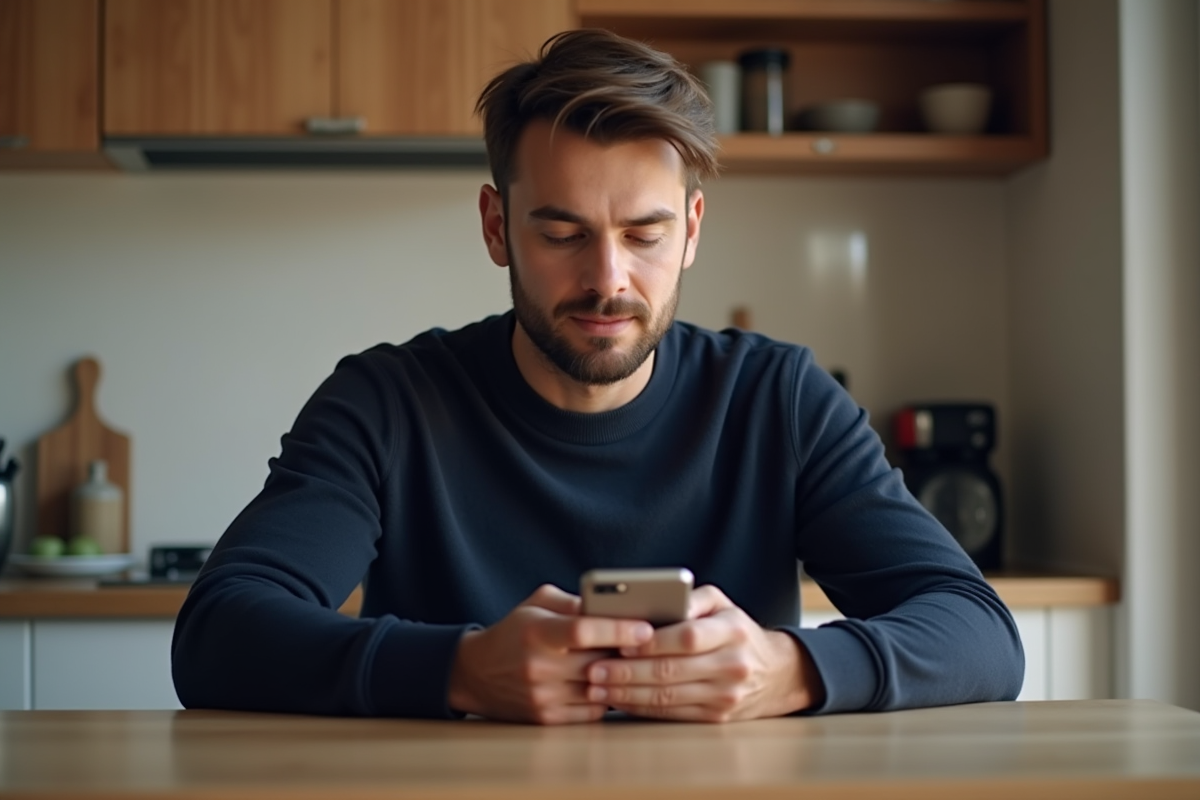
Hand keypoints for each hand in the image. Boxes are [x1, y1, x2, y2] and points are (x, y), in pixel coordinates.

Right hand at [447, 584, 653, 723]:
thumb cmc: (515, 631)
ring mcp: (543, 697)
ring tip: (628, 664)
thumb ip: (574, 602)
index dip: (619, 629)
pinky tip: (608, 684)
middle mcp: (539, 667)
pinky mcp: (547, 719)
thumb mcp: (537, 604)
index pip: (584, 630)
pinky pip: (592, 712)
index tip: (646, 628)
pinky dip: (605, 698)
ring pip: (600, 690)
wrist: (476, 674)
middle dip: (627, 654)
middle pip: (599, 662)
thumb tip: (614, 608)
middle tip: (648, 646)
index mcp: (538, 632)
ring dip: (618, 679)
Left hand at [584, 585, 824, 721]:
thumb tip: (657, 603)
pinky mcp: (717, 719)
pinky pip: (672, 714)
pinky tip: (618, 702)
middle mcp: (732, 666)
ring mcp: (726, 697)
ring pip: (667, 697)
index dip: (651, 642)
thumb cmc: (735, 630)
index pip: (687, 637)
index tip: (619, 641)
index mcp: (732, 631)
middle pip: (670, 671)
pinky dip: (641, 708)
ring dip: (627, 694)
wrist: (776, 674)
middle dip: (626, 672)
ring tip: (596, 688)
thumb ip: (691, 599)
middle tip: (593, 669)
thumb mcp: (722, 603)